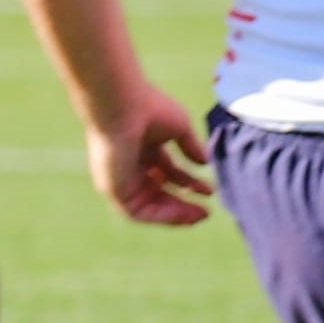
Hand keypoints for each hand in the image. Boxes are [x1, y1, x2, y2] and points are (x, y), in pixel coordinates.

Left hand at [82, 82, 214, 230]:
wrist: (123, 106)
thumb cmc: (149, 108)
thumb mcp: (179, 127)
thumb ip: (191, 147)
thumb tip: (205, 163)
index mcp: (142, 148)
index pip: (167, 172)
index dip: (189, 183)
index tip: (210, 191)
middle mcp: (130, 166)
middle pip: (159, 192)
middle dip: (183, 203)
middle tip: (206, 211)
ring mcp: (121, 180)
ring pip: (150, 206)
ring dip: (176, 214)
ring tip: (200, 215)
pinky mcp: (114, 190)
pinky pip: (140, 212)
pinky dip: (162, 215)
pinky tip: (183, 214)